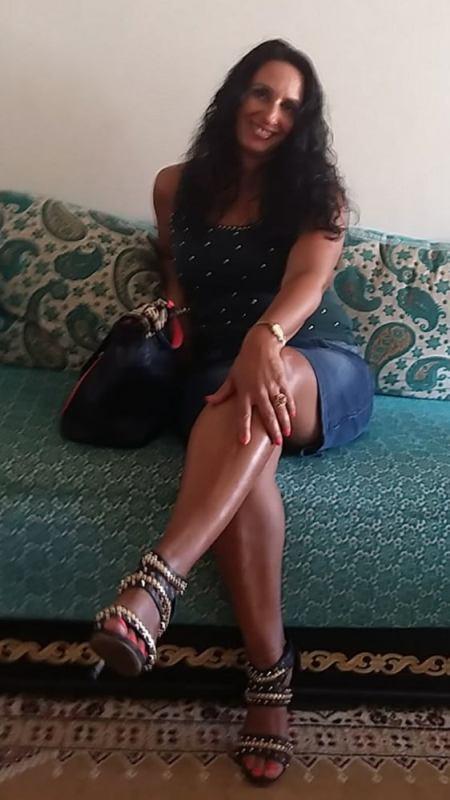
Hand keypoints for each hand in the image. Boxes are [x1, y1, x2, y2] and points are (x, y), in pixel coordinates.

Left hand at [205, 327, 295, 444]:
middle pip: (266, 415)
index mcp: (244, 392)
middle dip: (272, 430)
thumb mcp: (231, 377)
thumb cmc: (244, 362)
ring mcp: (272, 387)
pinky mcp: (281, 381)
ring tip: (286, 435)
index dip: (243, 428)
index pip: (243, 414)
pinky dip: (290, 407)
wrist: (261, 344)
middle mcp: (258, 392)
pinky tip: (292, 417)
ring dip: (284, 423)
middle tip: (276, 443)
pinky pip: (287, 397)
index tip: (245, 441)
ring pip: (279, 408)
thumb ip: (222, 392)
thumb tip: (207, 401)